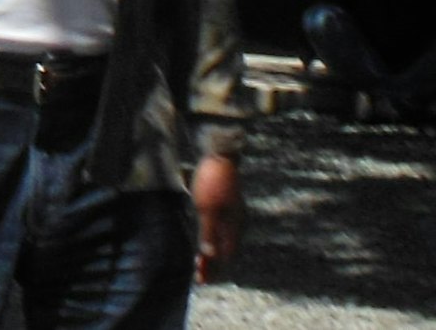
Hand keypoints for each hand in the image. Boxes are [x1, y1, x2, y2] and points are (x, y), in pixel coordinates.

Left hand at [192, 152, 241, 280]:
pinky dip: (212, 240)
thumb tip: (210, 255)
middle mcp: (237, 223)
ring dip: (212, 253)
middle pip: (225, 251)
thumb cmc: (212, 180)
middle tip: (199, 278)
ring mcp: (232, 214)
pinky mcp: (225, 206)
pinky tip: (205, 241)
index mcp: (234, 226)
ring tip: (201, 263)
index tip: (201, 281)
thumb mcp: (206, 208)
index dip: (214, 270)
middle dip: (212, 265)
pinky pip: (220, 229)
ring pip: (223, 240)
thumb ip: (209, 233)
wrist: (219, 153)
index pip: (226, 256)